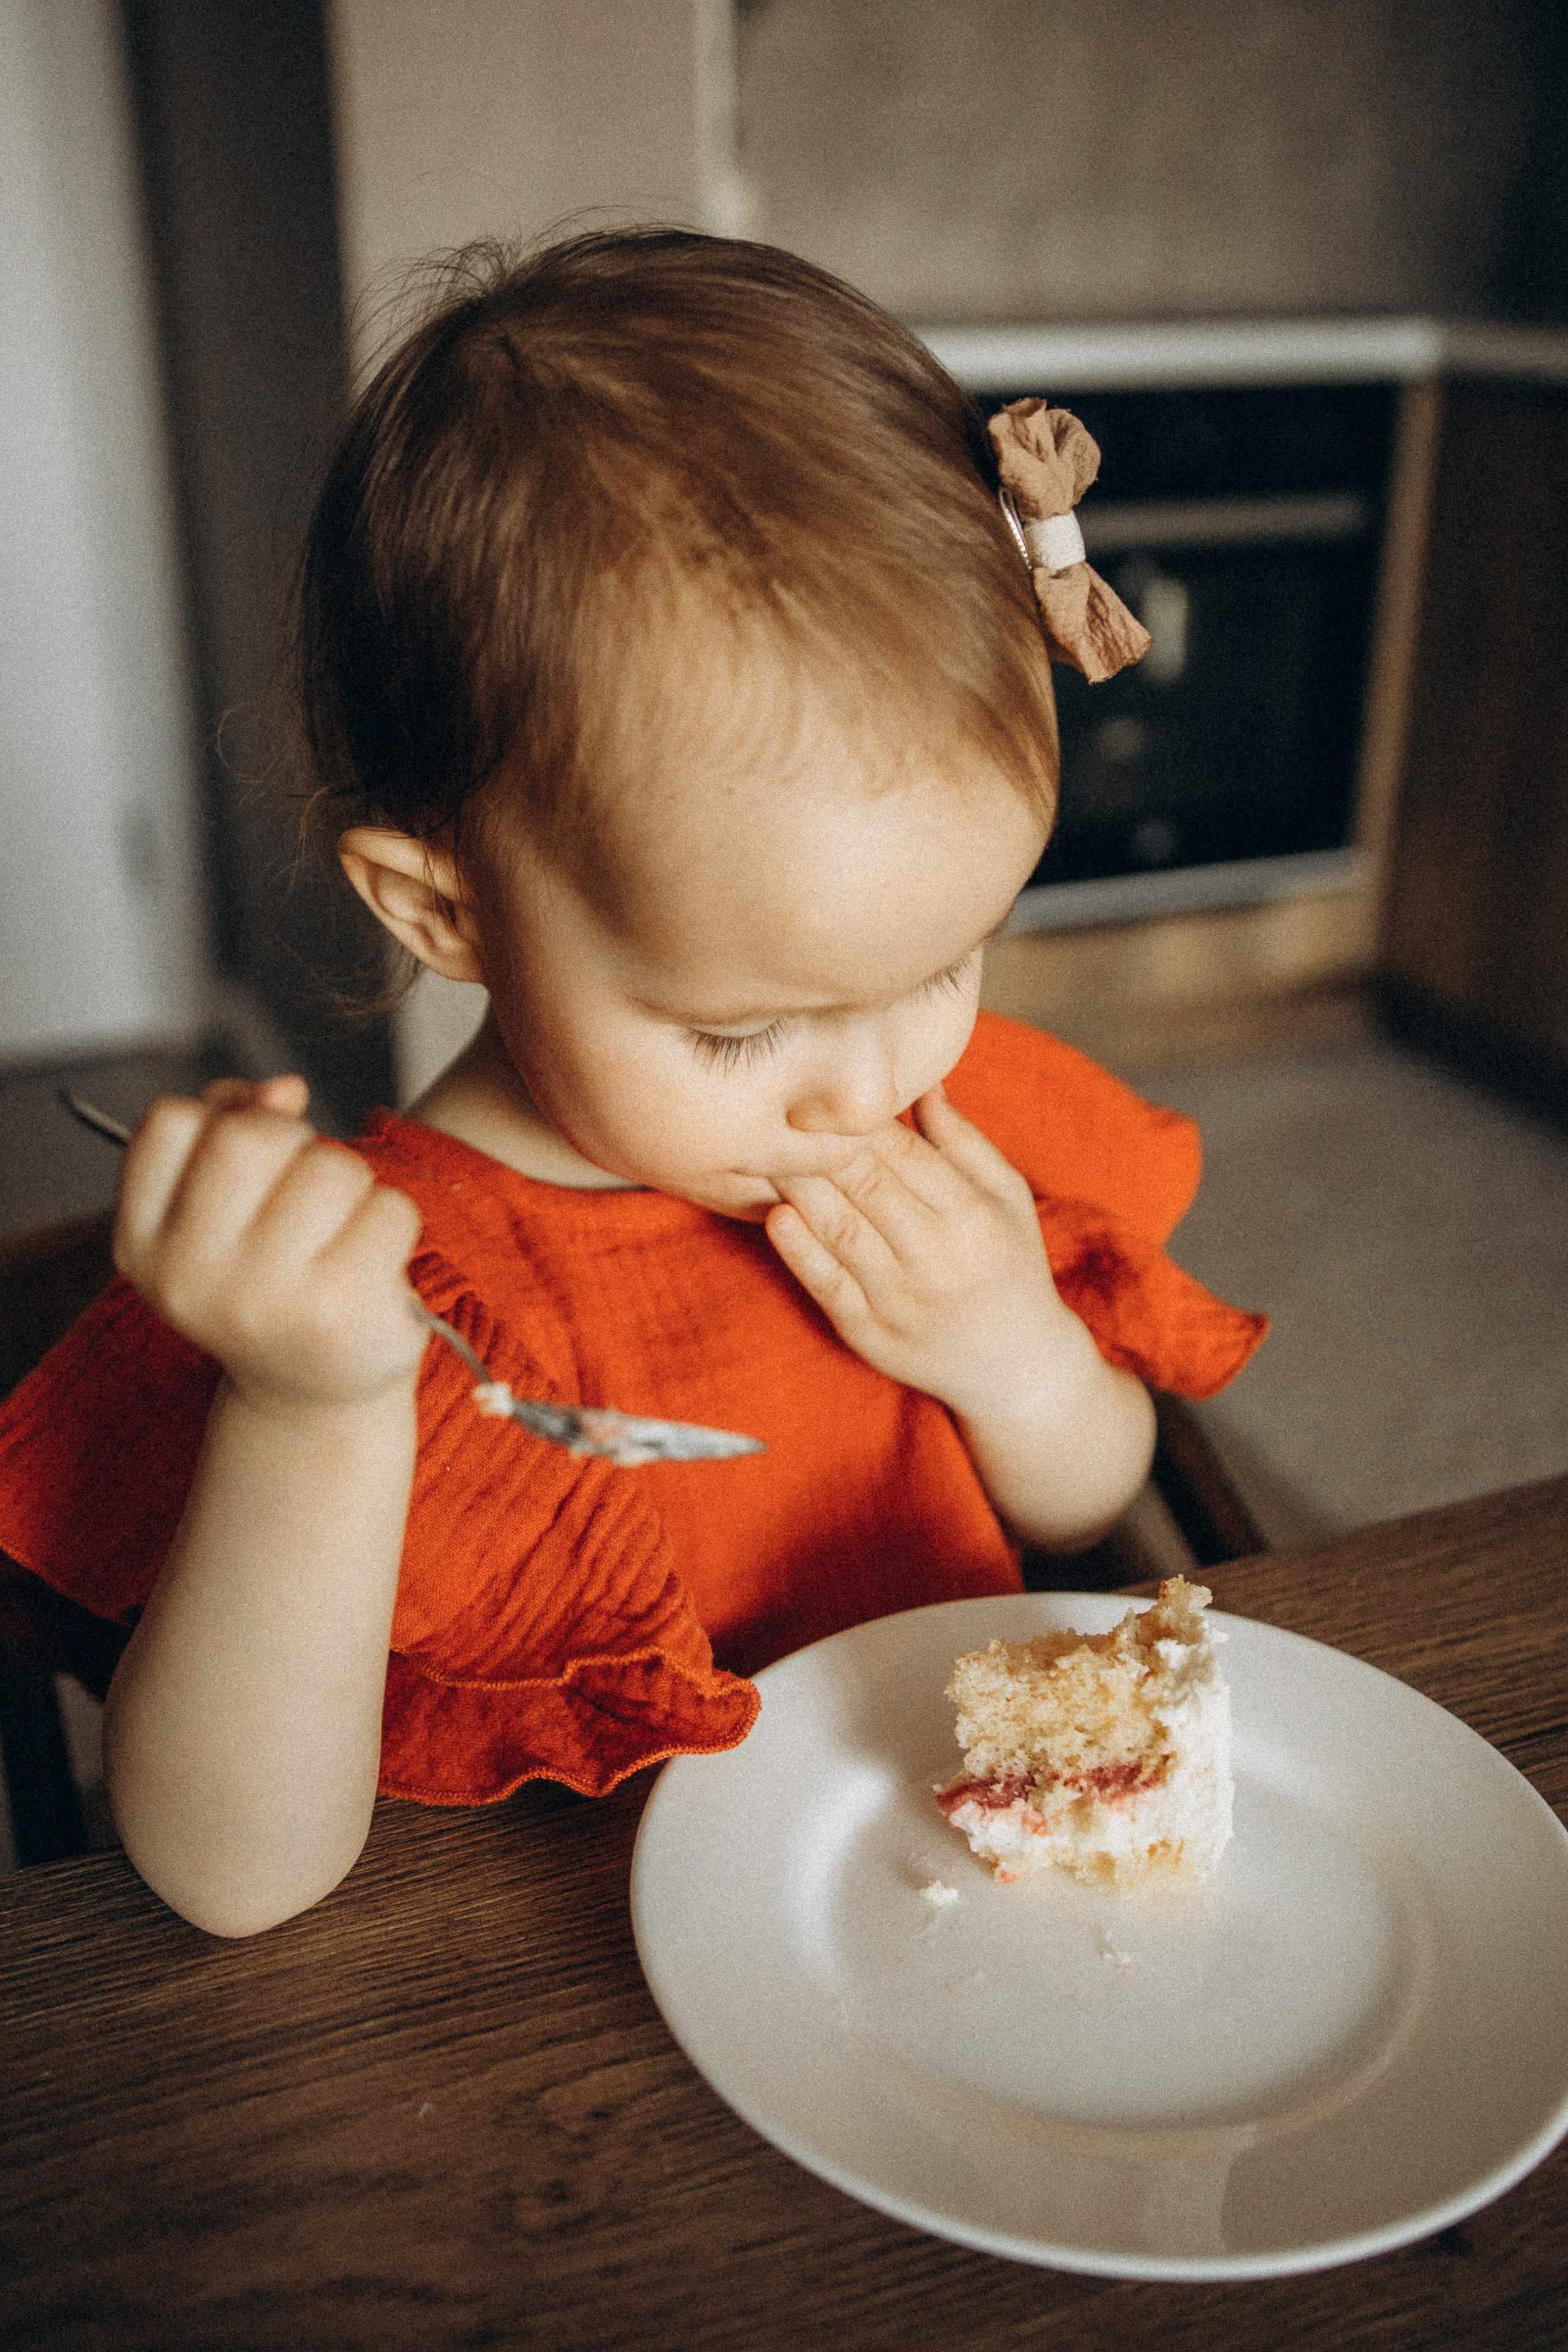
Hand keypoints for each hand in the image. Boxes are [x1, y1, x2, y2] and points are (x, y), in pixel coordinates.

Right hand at [113, 1075, 424, 1413]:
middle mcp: (190, 1276)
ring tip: (340, 1232)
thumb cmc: (273, 1281)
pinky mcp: (339, 1313)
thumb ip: (233, 1124)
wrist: (313, 1394)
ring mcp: (263, 1300)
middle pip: (252, 1135)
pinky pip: (390, 1208)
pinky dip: (394, 1221)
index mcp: (145, 1243)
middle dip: (297, 1143)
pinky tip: (373, 1264)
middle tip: (305, 1192)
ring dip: (354, 1183)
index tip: (250, 1165)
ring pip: (330, 1167)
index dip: (225, 1118)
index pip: (170, 1121)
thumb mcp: (222, 1210)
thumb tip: (284, 1089)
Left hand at [764, 1083, 1079, 1420]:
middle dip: (822, 1142)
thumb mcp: (1007, 1197)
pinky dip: (799, 1252)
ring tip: (765, 1148)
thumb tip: (923, 1081)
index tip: (824, 1088)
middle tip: (780, 1104)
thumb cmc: (1009, 1264)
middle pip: (866, 1184)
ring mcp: (899, 1299)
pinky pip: (826, 1286)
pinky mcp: (868, 1334)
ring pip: (839, 1230)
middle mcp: (936, 1257)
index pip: (905, 1152)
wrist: (1014, 1367)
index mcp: (972, 1215)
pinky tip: (776, 1217)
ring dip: (798, 1187)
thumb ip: (964, 1140)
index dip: (860, 1118)